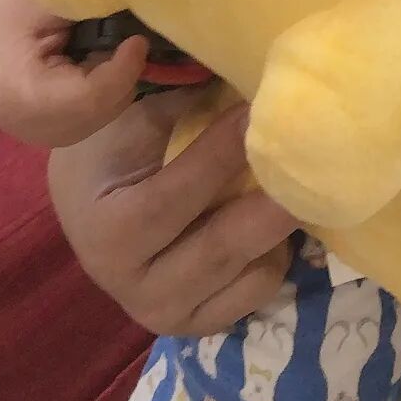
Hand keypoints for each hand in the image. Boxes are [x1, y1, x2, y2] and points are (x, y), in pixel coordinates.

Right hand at [0, 0, 147, 145]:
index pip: (91, 97)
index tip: (138, 39)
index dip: (123, 68)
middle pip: (104, 110)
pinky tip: (99, 62)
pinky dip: (107, 89)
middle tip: (132, 37)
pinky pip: (97, 115)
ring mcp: (44, 138)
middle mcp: (35, 130)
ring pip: (106, 114)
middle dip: (125, 74)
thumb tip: (143, 12)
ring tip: (115, 47)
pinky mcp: (54, 134)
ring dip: (119, 82)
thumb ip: (90, 9)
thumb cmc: (1, 8)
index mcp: (23, 98)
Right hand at [48, 87, 297, 335]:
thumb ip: (180, 105)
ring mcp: (167, 313)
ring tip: (306, 180)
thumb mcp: (130, 121)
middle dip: (273, 201)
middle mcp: (133, 286)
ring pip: (250, 275)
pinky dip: (277, 255)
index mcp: (108, 231)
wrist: (85, 203)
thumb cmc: (110, 147)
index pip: (176, 195)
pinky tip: (279, 217)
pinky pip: (258, 292)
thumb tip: (245, 76)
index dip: (222, 153)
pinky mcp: (198, 324)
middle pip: (222, 247)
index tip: (260, 112)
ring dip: (283, 228)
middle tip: (315, 158)